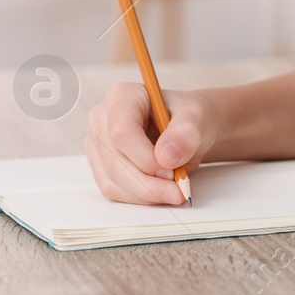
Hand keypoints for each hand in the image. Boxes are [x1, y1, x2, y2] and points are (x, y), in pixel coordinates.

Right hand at [85, 82, 218, 205]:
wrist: (185, 131)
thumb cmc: (188, 119)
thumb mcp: (197, 119)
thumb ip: (186, 133)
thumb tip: (166, 156)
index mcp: (122, 96)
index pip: (121, 131)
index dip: (144, 157)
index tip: (171, 171)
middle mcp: (102, 118)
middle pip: (114, 160)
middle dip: (148, 183)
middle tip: (178, 191)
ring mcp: (97, 143)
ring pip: (111, 180)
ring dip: (145, 194)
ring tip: (174, 193)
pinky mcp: (101, 165)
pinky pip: (113, 190)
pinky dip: (139, 198)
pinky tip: (160, 193)